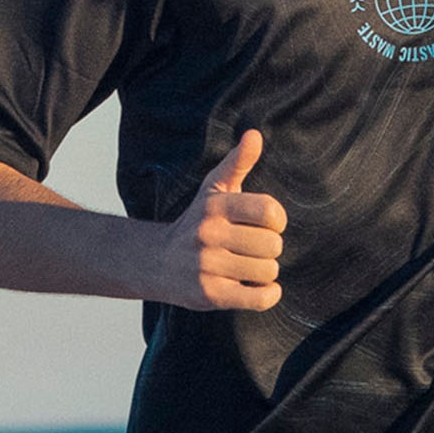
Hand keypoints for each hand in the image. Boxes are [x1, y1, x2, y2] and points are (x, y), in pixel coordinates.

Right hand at [158, 130, 286, 311]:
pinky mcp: (209, 294)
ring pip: (268, 271)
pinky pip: (258, 297)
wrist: (157, 262)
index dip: (276, 221)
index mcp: (216, 206)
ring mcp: (207, 265)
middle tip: (253, 250)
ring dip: (266, 272)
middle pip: (272, 244)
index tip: (265, 224)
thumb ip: (238, 162)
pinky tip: (260, 288)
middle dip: (270, 249)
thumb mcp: (214, 189)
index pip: (270, 211)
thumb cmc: (197, 222)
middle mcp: (209, 234)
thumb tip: (255, 135)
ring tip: (248, 267)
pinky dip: (267, 295)